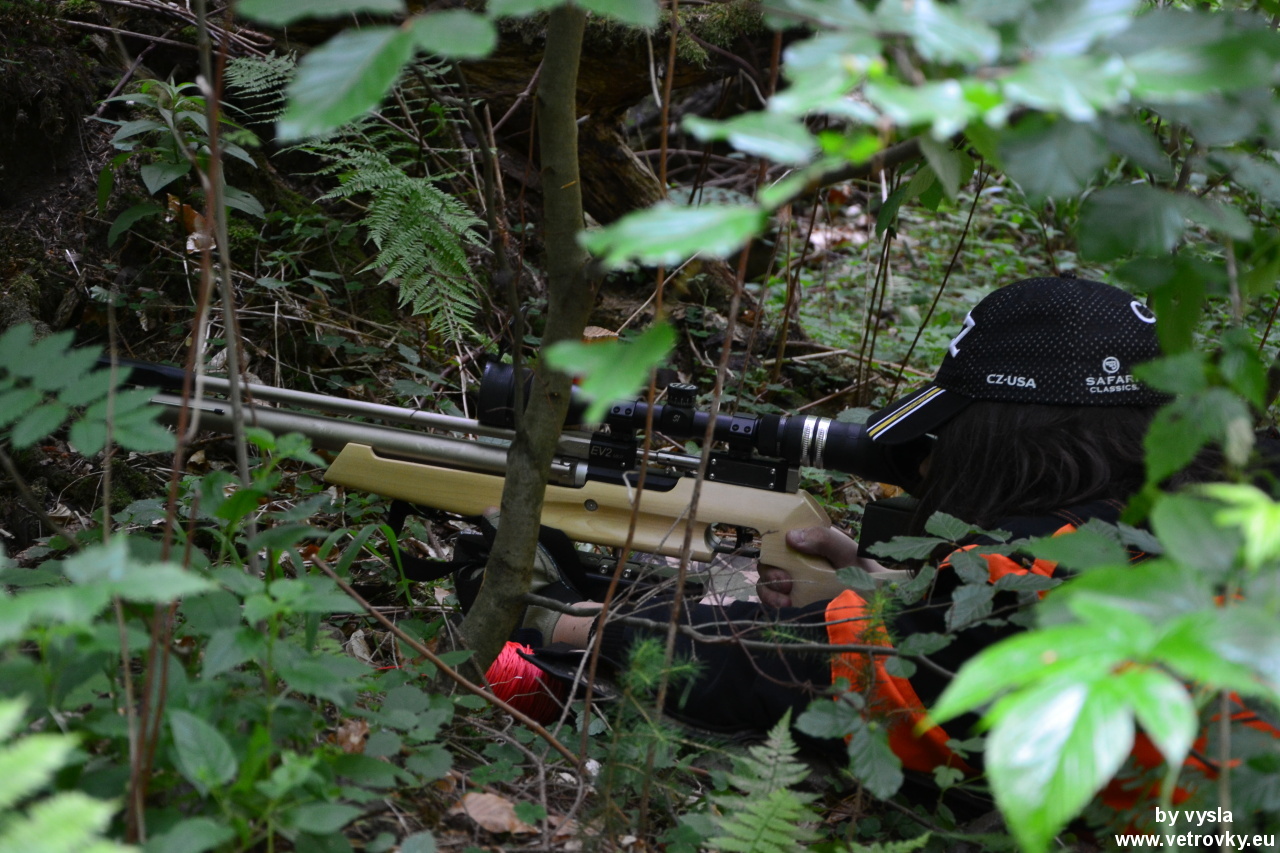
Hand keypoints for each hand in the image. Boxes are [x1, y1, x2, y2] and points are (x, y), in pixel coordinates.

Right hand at [756, 526, 890, 607]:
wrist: (873, 599)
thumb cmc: (861, 570)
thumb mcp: (845, 550)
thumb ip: (823, 539)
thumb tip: (790, 537)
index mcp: (806, 542)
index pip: (778, 537)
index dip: (772, 544)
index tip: (781, 553)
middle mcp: (795, 560)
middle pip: (769, 560)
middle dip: (771, 571)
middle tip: (786, 582)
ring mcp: (793, 580)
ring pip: (766, 580)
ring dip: (769, 589)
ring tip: (785, 599)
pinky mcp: (792, 599)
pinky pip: (771, 598)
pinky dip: (772, 601)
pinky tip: (785, 605)